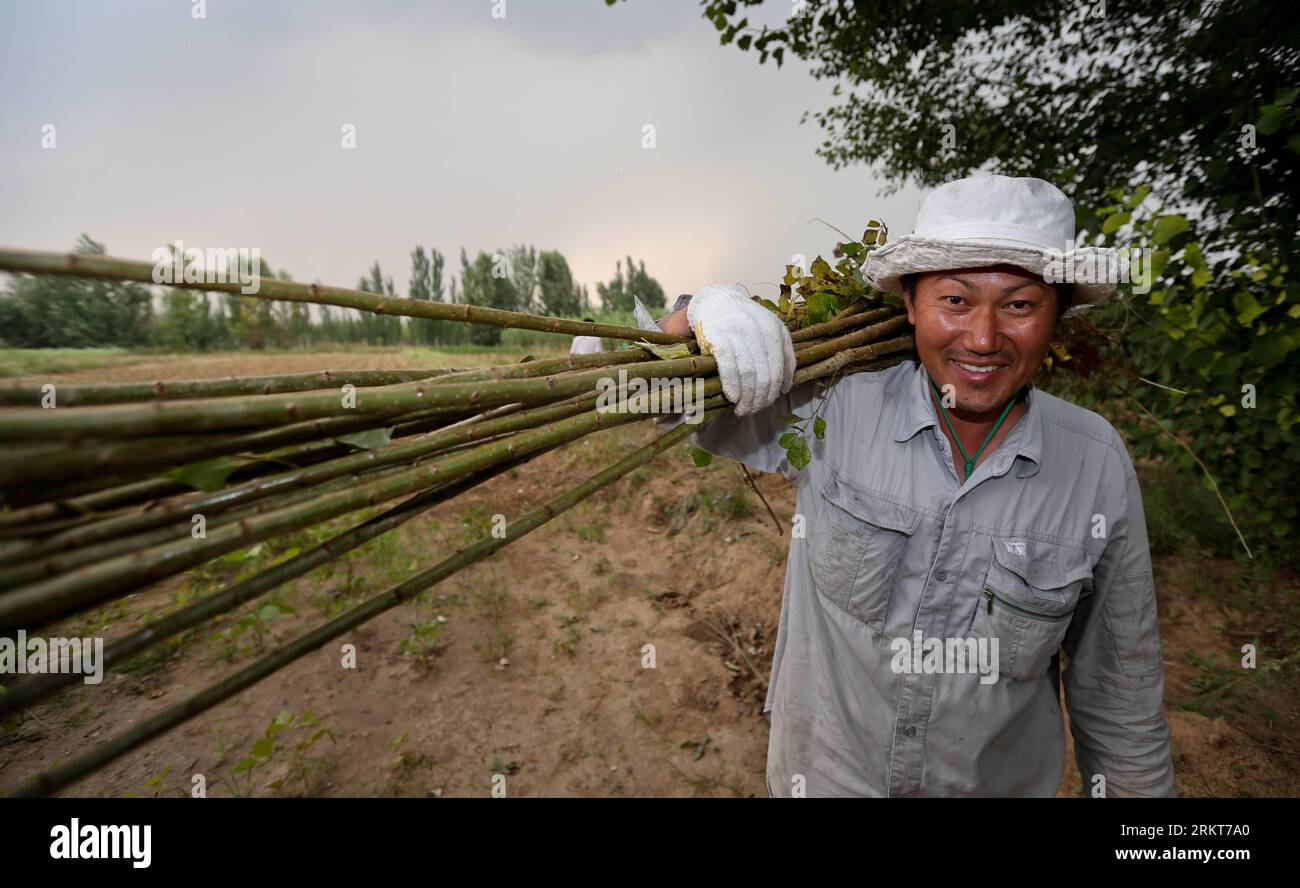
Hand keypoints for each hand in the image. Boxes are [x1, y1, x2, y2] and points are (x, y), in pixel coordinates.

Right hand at [687, 284, 795, 414]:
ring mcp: (739, 334)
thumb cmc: (743, 321)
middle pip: (766, 376)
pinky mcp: (718, 338)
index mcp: (776, 330)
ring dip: (747, 398)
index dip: (776, 391)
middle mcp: (760, 331)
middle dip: (761, 399)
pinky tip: (732, 397)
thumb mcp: (769, 330)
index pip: (782, 369)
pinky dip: (733, 386)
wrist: (716, 300)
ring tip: (742, 409)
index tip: (768, 402)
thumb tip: (786, 386)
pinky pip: (729, 368)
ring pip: (750, 375)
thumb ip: (782, 353)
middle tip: (753, 410)